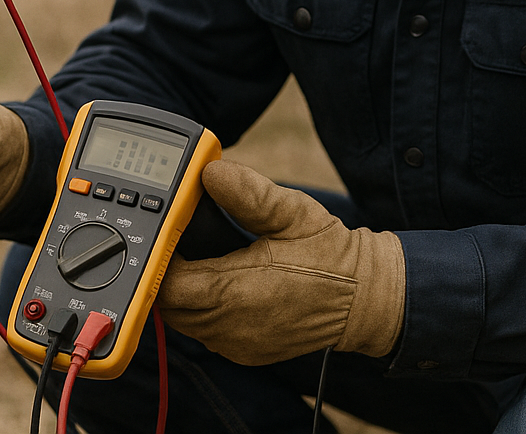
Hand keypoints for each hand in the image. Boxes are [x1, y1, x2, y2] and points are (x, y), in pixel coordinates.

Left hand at [157, 159, 404, 365]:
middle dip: (167, 274)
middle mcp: (232, 326)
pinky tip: (218, 283)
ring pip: (185, 321)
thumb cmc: (332, 255)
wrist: (365, 299)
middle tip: (179, 242)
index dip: (160, 258)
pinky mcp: (246, 352)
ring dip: (184, 293)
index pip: (168, 284)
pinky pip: (207, 332)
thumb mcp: (293, 212)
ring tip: (198, 259)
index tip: (168, 233)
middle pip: (170, 304)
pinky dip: (202, 310)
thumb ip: (249, 192)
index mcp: (238, 292)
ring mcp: (238, 344)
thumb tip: (211, 173)